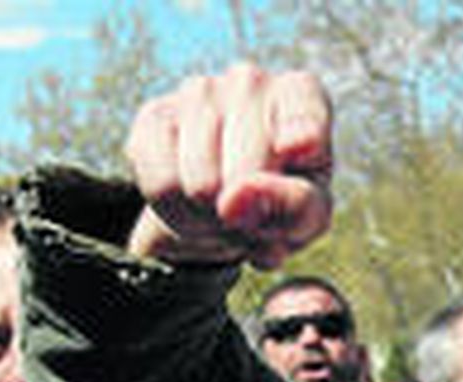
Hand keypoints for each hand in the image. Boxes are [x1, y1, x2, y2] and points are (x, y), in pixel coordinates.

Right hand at [125, 63, 332, 268]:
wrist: (221, 210)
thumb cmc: (280, 203)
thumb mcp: (307, 216)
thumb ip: (293, 207)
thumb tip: (234, 202)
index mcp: (301, 95)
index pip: (304, 113)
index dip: (302, 134)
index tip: (302, 150)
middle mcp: (250, 80)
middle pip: (247, 172)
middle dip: (245, 216)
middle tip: (249, 218)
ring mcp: (198, 91)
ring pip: (200, 184)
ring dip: (210, 220)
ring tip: (220, 214)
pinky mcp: (154, 116)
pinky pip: (161, 184)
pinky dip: (175, 213)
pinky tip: (188, 204)